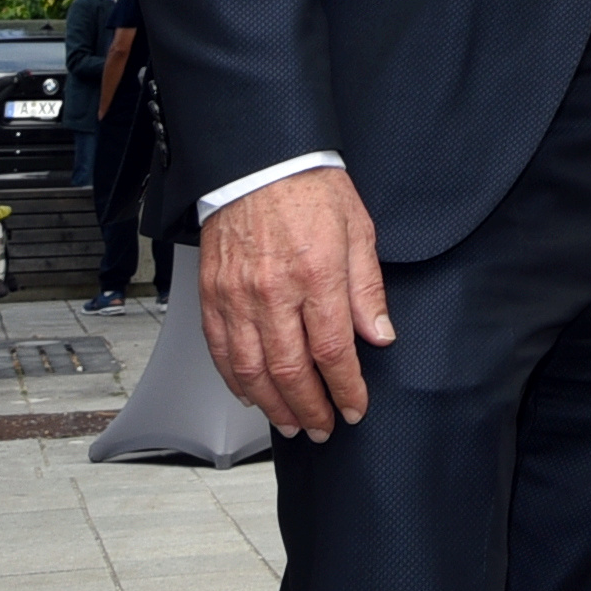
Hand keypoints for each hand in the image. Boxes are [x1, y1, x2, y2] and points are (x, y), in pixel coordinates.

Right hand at [199, 167, 395, 438]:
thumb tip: (380, 335)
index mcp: (316, 275)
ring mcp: (236, 296)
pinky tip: (251, 395)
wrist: (258, 160)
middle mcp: (272, 292)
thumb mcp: (358, 230)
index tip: (355, 408)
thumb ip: (367, 288)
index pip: (333, 351)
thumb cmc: (310, 188)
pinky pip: (220, 350)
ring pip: (250, 370)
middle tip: (322, 429)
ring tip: (290, 424)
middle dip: (309, 409)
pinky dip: (235, 380)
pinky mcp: (211, 294)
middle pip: (290, 370)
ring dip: (272, 406)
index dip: (346, 389)